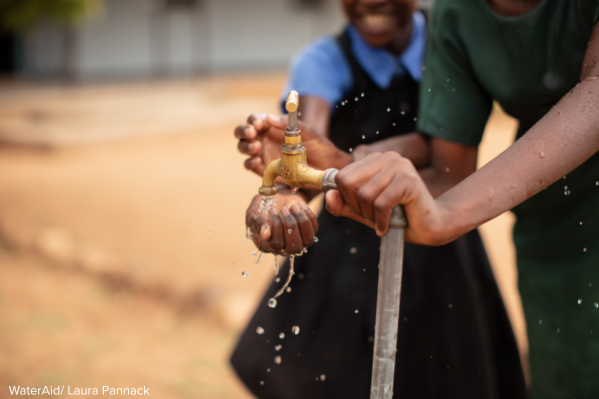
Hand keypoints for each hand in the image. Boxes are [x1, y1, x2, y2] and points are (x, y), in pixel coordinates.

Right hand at [235, 114, 351, 175]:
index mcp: (272, 127)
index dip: (253, 120)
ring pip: (244, 148)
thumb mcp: (307, 132)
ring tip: (256, 147)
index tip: (258, 123)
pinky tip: (256, 161)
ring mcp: (263, 154)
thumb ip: (289, 124)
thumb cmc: (318, 146)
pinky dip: (250, 162)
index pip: (256, 120)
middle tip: (252, 133)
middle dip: (244, 131)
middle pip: (244, 133)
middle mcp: (264, 139)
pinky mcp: (265, 170)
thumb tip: (269, 118)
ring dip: (246, 146)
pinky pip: (250, 165)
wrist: (327, 167)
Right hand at [246, 190, 318, 255]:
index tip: (272, 210)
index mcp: (267, 245)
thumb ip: (258, 223)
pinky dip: (308, 215)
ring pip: (307, 241)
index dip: (276, 228)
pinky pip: (314, 229)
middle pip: (293, 247)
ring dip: (302, 222)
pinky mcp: (308, 232)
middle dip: (290, 225)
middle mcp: (283, 248)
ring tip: (293, 206)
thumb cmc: (261, 206)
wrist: (276, 197)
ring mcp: (298, 241)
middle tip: (284, 209)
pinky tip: (299, 205)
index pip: (276, 244)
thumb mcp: (254, 212)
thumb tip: (266, 235)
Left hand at [325, 152, 447, 244]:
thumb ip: (344, 204)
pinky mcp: (409, 180)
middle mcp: (387, 157)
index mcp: (374, 159)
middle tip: (371, 217)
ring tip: (383, 221)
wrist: (430, 226)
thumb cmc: (397, 218)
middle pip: (348, 183)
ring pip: (364, 195)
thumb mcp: (363, 211)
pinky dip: (380, 221)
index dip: (345, 199)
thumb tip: (329, 196)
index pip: (341, 176)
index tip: (361, 211)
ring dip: (370, 216)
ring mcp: (399, 166)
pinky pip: (380, 204)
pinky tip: (388, 226)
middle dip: (355, 207)